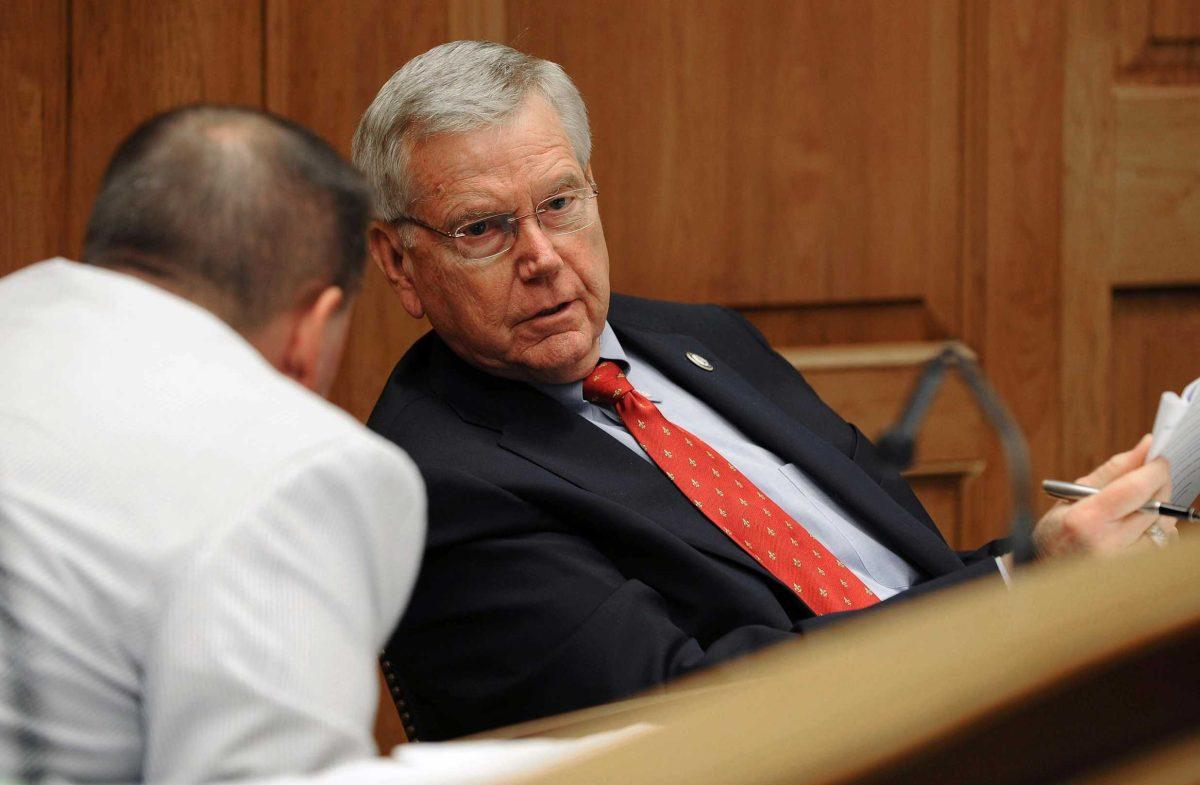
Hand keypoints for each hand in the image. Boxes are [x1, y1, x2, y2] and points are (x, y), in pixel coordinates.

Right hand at [1032, 435, 1175, 557]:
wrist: (1049, 568)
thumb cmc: (1058, 531)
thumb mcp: (1074, 493)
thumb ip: (1114, 470)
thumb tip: (1146, 446)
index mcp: (1086, 519)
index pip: (1135, 489)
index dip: (1154, 469)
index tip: (1158, 459)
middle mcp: (1107, 544)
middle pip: (1156, 505)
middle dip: (1160, 486)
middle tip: (1152, 477)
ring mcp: (1123, 562)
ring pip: (1165, 525)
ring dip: (1159, 509)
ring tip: (1138, 507)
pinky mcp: (1136, 570)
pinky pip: (1164, 543)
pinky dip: (1158, 529)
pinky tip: (1141, 527)